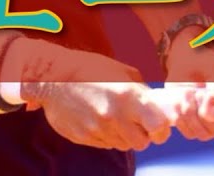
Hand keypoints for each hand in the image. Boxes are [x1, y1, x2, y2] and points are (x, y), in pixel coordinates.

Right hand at [6, 39, 171, 151]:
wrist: (52, 78)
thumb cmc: (89, 69)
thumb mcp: (121, 71)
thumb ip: (141, 90)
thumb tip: (156, 106)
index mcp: (127, 95)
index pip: (158, 126)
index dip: (162, 129)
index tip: (159, 125)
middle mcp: (114, 115)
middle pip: (142, 142)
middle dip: (143, 135)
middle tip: (136, 123)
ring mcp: (98, 129)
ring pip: (123, 145)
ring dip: (123, 135)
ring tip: (113, 117)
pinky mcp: (84, 138)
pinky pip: (105, 144)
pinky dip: (106, 135)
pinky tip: (98, 119)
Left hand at [163, 33, 213, 142]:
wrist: (184, 58)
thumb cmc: (205, 59)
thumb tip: (212, 116)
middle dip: (209, 117)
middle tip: (199, 94)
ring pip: (206, 134)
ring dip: (192, 114)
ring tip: (187, 92)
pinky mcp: (198, 124)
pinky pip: (190, 132)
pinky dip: (182, 118)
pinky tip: (180, 101)